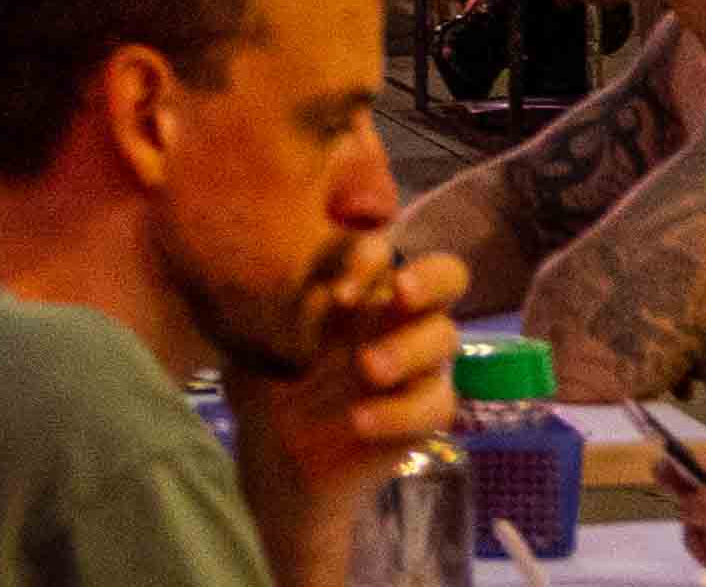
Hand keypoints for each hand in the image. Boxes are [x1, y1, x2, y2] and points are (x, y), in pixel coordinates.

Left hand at [225, 242, 466, 555]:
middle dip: (428, 279)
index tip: (338, 288)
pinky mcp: (423, 415)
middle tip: (398, 292)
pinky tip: (360, 421)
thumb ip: (277, 306)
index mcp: (358, 289)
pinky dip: (400, 412)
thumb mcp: (259, 340)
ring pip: (445, 338)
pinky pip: (436, 405)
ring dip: (409, 348)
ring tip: (367, 367)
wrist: (275, 457)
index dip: (371, 255)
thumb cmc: (267, 381)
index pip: (384, 248)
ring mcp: (416, 365)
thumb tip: (295, 274)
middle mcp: (395, 318)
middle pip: (446, 277)